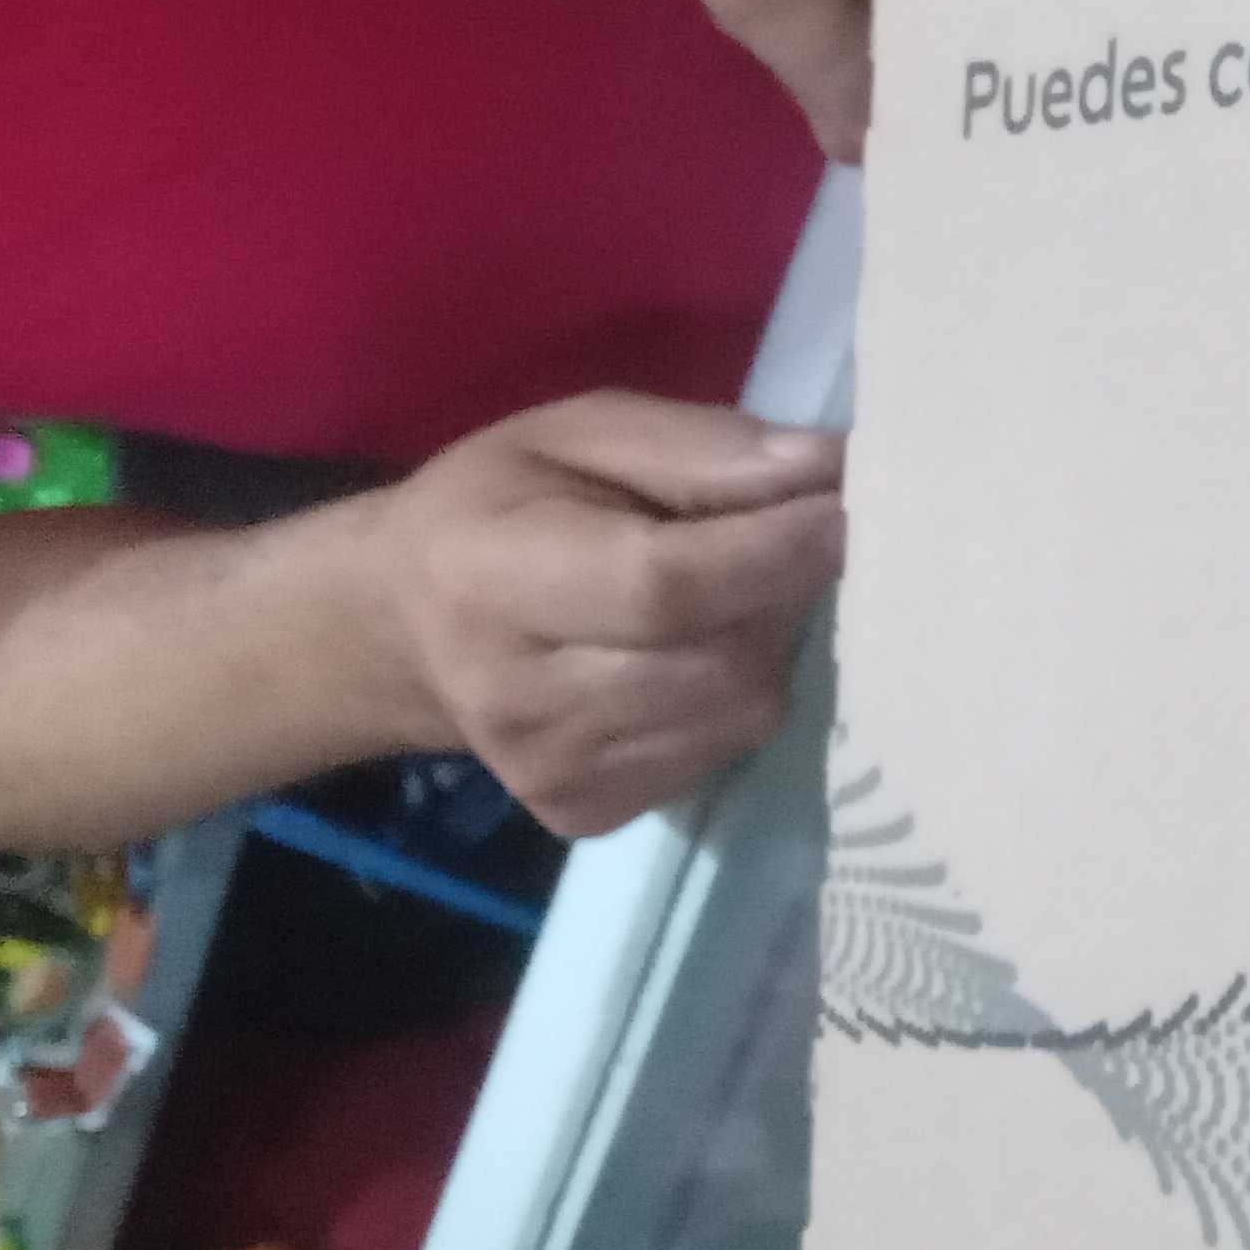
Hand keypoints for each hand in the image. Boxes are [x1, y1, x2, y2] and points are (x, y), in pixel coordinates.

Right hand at [370, 393, 846, 835]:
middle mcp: (515, 697)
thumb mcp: (578, 434)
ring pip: (741, 713)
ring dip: (768, 647)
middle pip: (722, 662)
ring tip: (734, 598)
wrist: (405, 631)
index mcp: (490, 578)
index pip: (665, 587)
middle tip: (788, 543)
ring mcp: (552, 772)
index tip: (844, 510)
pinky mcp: (586, 815)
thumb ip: (700, 448)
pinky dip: (737, 697)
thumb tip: (829, 469)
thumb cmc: (500, 506)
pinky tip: (697, 657)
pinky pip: (721, 751)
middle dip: (784, 595)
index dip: (774, 552)